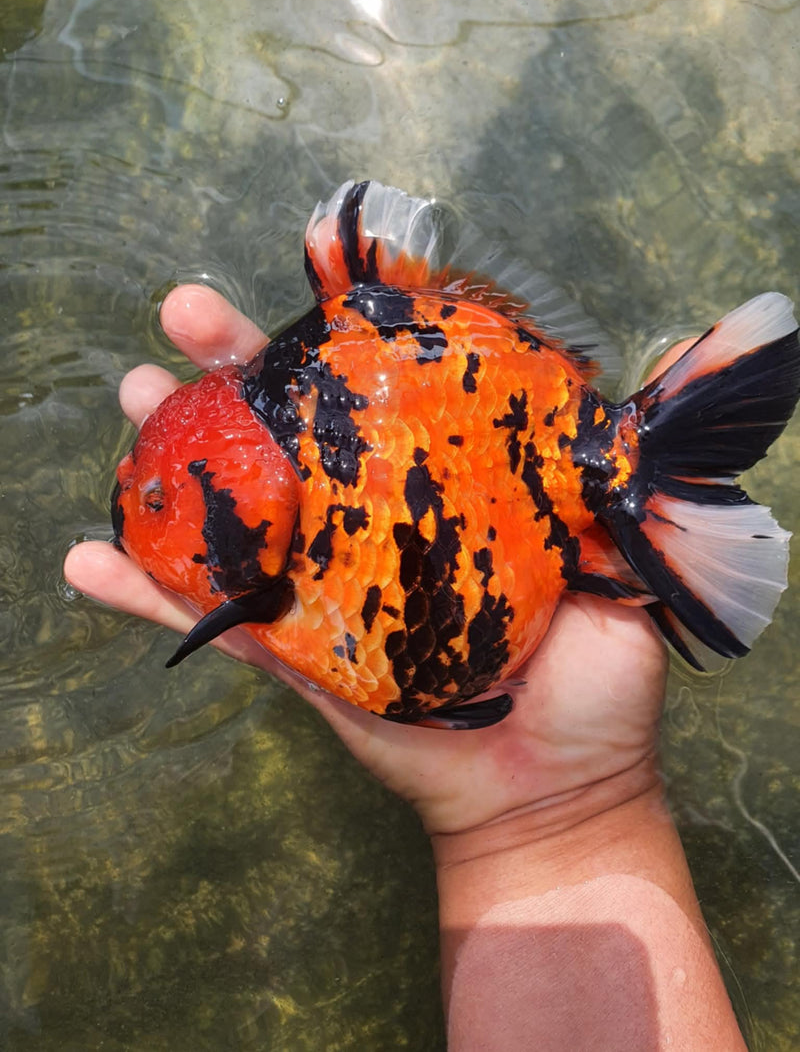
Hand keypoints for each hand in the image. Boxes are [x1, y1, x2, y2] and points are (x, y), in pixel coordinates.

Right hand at [65, 285, 673, 836]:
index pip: (387, 398)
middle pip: (293, 433)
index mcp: (444, 492)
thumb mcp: (615, 574)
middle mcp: (373, 525)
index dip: (347, 338)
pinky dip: (144, 593)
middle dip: (236, 366)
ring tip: (136, 395)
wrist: (551, 793)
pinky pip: (210, 620)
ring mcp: (324, 587)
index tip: (312, 273)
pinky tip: (86, 559)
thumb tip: (626, 416)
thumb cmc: (592, 688)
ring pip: (237, 507)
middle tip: (185, 314)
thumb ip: (605, 500)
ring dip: (173, 454)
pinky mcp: (291, 654)